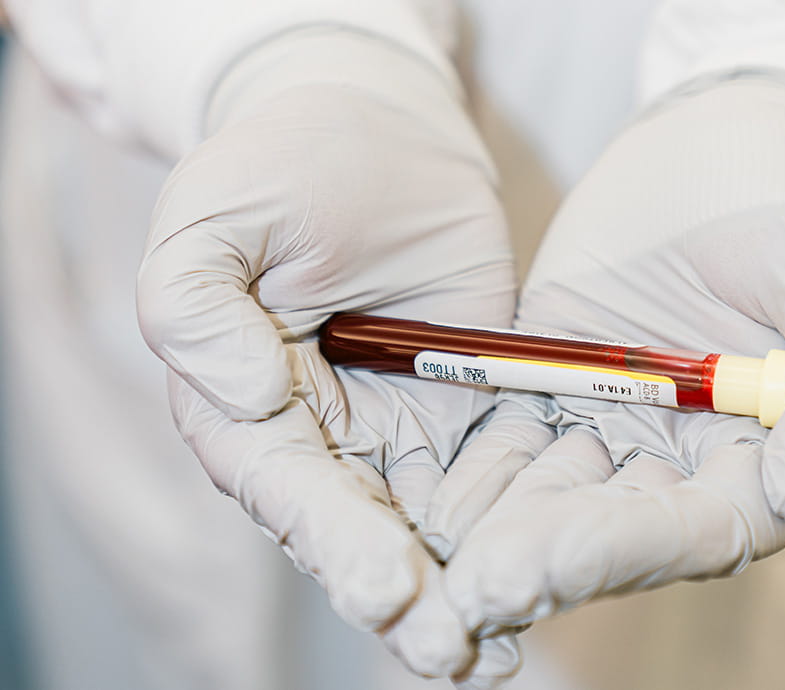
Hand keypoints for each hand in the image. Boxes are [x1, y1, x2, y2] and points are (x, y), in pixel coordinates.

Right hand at [136, 30, 514, 677]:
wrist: (379, 130)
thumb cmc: (284, 165)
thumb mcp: (214, 219)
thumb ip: (195, 305)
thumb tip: (249, 396)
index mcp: (244, 410)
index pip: (289, 492)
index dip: (335, 544)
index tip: (386, 590)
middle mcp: (324, 441)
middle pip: (363, 534)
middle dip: (408, 599)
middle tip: (453, 652)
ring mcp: (402, 430)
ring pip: (434, 524)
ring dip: (468, 586)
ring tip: (501, 649)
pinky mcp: (470, 407)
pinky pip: (498, 472)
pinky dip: (522, 521)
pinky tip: (557, 566)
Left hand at [427, 79, 784, 670]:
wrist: (730, 136)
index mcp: (756, 462)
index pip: (687, 531)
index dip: (613, 553)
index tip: (536, 569)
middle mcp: (677, 462)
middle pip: (604, 527)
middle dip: (536, 557)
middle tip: (468, 590)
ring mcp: (609, 420)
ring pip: (545, 490)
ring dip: (491, 524)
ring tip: (431, 550)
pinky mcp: (552, 378)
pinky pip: (506, 430)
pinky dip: (470, 464)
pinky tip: (425, 493)